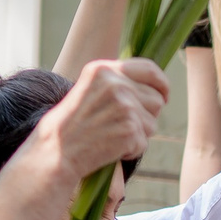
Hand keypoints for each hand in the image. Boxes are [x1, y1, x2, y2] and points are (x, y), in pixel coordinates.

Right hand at [38, 57, 166, 179]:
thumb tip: (154, 84)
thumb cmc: (72, 123)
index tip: (164, 95)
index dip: (162, 84)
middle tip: (122, 125)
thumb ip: (117, 81)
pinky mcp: (130, 129)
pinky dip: (131, 150)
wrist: (57, 151)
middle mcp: (116, 84)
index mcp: (104, 69)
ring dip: (138, 134)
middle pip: (157, 99)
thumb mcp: (89, 89)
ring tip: (111, 135)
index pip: (149, 69)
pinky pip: (144, 142)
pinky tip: (109, 148)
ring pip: (153, 123)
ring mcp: (125, 106)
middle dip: (147, 115)